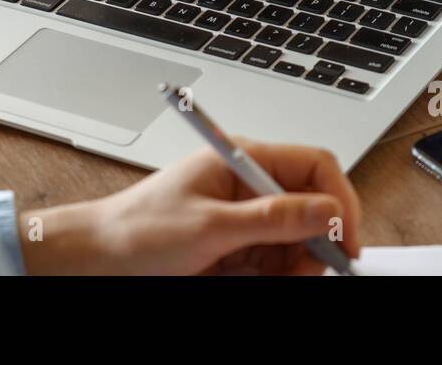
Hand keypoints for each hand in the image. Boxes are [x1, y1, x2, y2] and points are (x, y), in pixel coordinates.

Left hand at [19, 141, 361, 274]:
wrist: (97, 260)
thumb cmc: (137, 231)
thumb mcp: (209, 227)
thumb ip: (271, 218)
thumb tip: (324, 210)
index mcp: (243, 161)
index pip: (315, 166)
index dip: (338, 200)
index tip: (344, 240)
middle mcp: (250, 186)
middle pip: (313, 209)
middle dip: (316, 242)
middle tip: (304, 272)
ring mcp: (245, 219)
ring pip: (298, 243)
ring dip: (295, 266)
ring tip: (263, 278)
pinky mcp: (238, 249)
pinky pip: (277, 264)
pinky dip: (276, 277)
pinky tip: (251, 281)